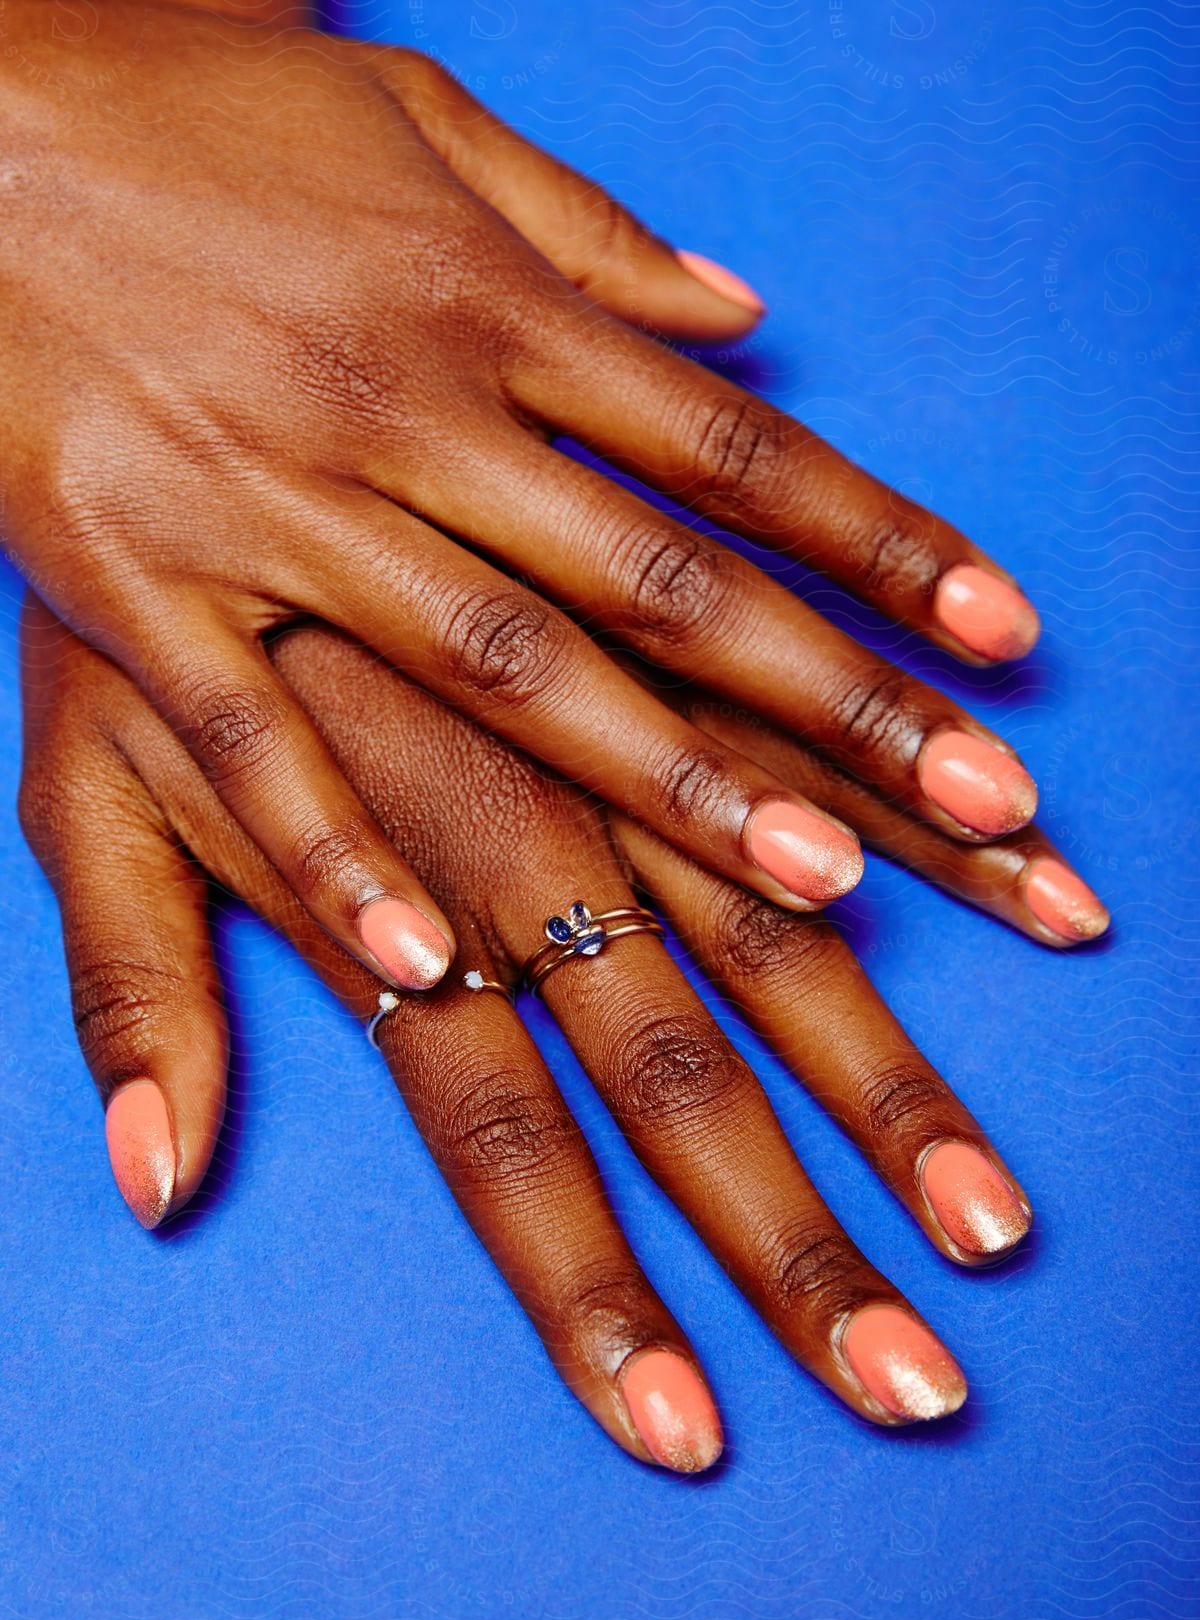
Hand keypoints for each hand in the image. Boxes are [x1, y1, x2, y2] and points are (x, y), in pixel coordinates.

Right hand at [3, 4, 1075, 998]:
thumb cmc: (194, 113)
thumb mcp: (411, 125)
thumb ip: (587, 234)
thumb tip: (743, 309)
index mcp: (488, 306)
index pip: (732, 448)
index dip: (882, 544)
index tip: (1005, 641)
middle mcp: (411, 412)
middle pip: (664, 578)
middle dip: (836, 697)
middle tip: (984, 804)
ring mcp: (273, 503)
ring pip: (503, 662)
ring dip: (670, 780)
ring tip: (817, 883)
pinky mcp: (134, 580)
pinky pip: (251, 735)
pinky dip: (333, 846)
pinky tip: (426, 963)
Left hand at [20, 599, 1043, 1466]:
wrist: (196, 340)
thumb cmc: (131, 596)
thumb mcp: (84, 799)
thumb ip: (133, 996)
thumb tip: (154, 1189)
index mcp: (386, 897)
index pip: (503, 1147)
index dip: (593, 1298)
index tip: (692, 1432)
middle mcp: (522, 838)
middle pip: (678, 1081)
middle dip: (798, 1239)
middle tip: (919, 1377)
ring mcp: (613, 733)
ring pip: (785, 930)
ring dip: (897, 1078)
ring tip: (993, 1205)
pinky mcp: (674, 625)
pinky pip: (829, 738)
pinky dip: (931, 822)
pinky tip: (1038, 880)